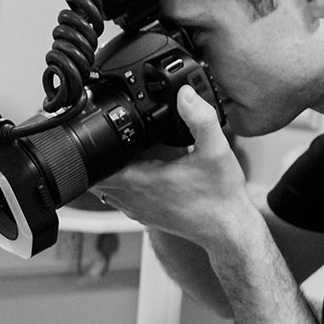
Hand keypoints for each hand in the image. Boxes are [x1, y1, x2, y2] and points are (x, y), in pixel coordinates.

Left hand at [92, 85, 253, 248]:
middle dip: (101, 157)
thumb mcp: (215, 150)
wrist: (228, 229)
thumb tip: (185, 94)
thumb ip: (200, 118)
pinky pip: (122, 198)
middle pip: (97, 177)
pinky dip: (124, 183)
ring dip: (112, 170)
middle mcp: (133, 199)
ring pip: (107, 189)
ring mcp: (137, 210)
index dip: (96, 149)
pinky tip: (142, 170)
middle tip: (115, 139)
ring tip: (127, 152)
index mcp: (142, 182)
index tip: (103, 133)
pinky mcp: (146, 216)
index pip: (98, 167)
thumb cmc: (220, 196)